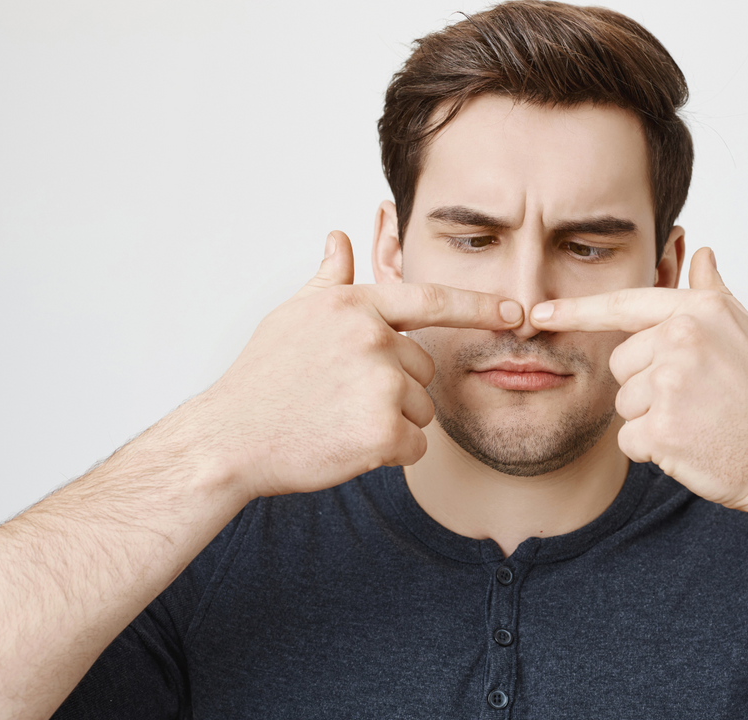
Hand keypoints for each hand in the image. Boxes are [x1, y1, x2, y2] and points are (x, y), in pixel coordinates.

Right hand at [183, 231, 523, 500]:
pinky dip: (390, 454)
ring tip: (339, 419)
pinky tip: (348, 446)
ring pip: (421, 409)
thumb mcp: (292, 316)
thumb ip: (328, 279)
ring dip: (392, 421)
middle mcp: (373, 339)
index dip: (480, 307)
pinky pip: (415, 446)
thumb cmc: (261, 380)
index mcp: (355, 307)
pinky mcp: (381, 433)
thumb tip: (339, 237)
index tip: (516, 311)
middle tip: (342, 398)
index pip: (432, 301)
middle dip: (396, 387)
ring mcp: (379, 385)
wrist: (230, 440)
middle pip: (424, 369)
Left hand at [529, 247, 747, 513]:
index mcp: (698, 312)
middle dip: (646, 385)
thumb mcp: (746, 333)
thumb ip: (711, 295)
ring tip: (697, 422)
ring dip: (650, 420)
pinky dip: (652, 451)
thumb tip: (700, 253)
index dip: (577, 311)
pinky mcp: (662, 430)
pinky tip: (690, 447)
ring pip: (623, 404)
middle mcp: (681, 340)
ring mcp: (670, 385)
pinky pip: (628, 439)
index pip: (624, 305)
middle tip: (696, 400)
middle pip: (621, 363)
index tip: (541, 312)